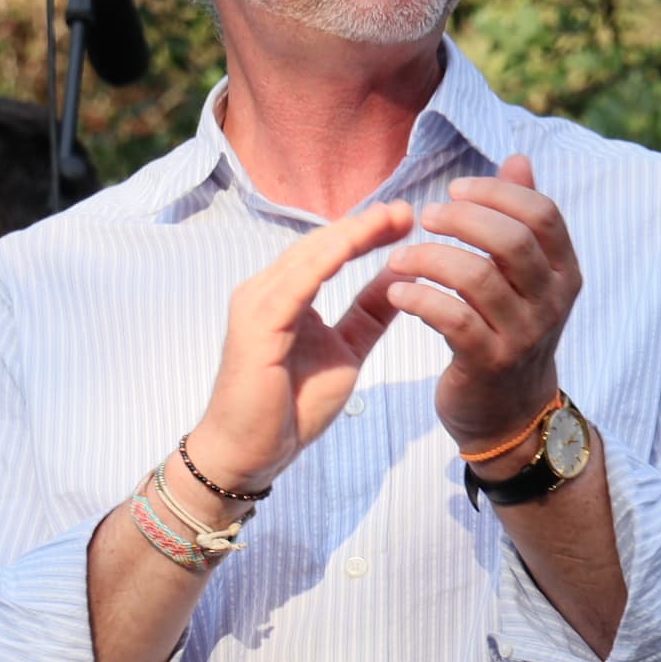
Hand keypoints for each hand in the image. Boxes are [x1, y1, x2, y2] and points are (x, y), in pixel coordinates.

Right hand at [187, 199, 414, 496]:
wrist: (252, 451)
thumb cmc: (292, 406)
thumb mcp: (346, 352)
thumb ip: (368, 315)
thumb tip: (400, 279)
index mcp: (287, 294)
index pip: (330, 252)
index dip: (367, 233)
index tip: (408, 219)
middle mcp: (267, 291)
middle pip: (321, 246)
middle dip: (364, 225)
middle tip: (407, 209)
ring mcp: (257, 304)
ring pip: (309, 257)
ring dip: (350, 234)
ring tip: (390, 217)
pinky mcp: (255, 325)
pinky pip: (295, 284)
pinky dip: (325, 261)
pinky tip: (354, 244)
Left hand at [379, 153, 582, 460]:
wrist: (510, 412)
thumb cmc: (509, 329)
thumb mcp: (526, 275)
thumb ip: (522, 217)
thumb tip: (519, 158)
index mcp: (565, 272)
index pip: (544, 214)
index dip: (498, 192)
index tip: (457, 189)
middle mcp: (552, 302)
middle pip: (512, 241)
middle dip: (463, 220)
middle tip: (427, 217)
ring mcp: (524, 335)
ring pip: (477, 278)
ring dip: (430, 258)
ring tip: (401, 257)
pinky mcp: (488, 363)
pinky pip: (453, 320)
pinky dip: (419, 298)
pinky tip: (397, 292)